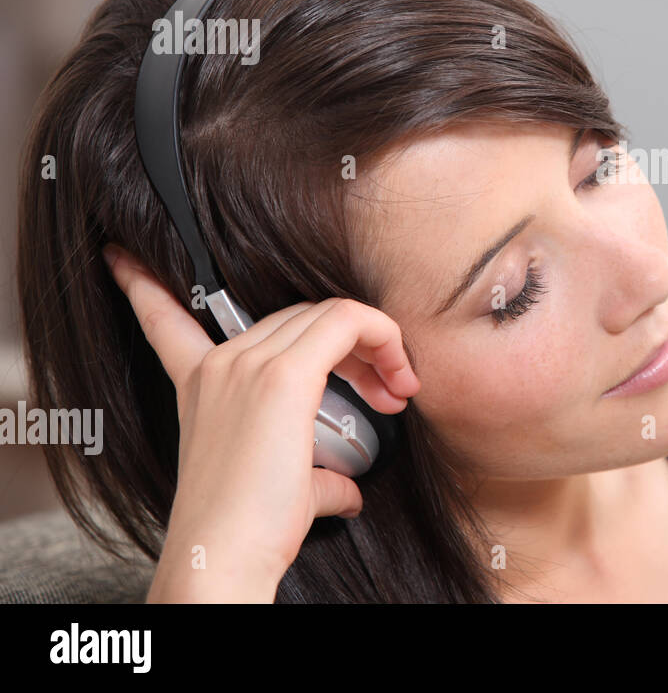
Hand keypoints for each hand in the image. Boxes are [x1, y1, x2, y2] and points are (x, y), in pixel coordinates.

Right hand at [101, 243, 419, 601]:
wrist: (222, 558)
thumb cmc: (245, 533)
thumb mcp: (279, 486)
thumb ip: (315, 475)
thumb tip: (348, 491)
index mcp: (199, 383)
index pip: (165, 319)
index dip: (142, 285)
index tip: (120, 258)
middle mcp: (220, 365)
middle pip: (301, 315)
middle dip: (350, 345)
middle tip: (384, 392)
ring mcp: (247, 365)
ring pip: (328, 316)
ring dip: (374, 346)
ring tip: (396, 393)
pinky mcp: (282, 377)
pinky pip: (348, 322)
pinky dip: (383, 337)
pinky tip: (399, 379)